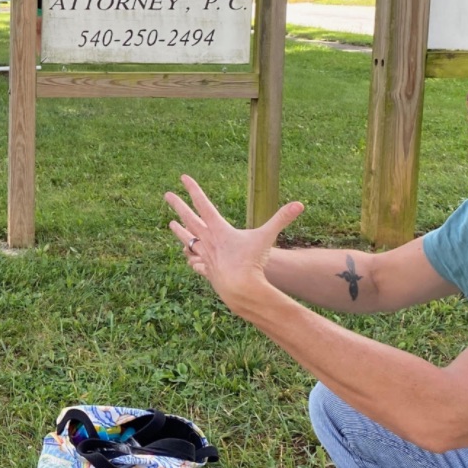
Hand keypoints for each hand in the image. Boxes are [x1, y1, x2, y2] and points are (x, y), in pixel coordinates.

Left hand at [164, 175, 303, 315]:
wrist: (240, 289)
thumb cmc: (252, 262)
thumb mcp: (267, 237)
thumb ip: (281, 219)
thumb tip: (300, 204)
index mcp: (218, 229)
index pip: (203, 203)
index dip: (193, 189)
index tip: (182, 177)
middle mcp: (207, 240)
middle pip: (189, 219)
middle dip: (177, 205)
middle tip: (166, 195)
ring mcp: (205, 256)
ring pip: (187, 240)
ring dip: (179, 231)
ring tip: (171, 224)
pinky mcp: (207, 270)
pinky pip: (195, 262)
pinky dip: (192, 257)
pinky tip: (189, 256)